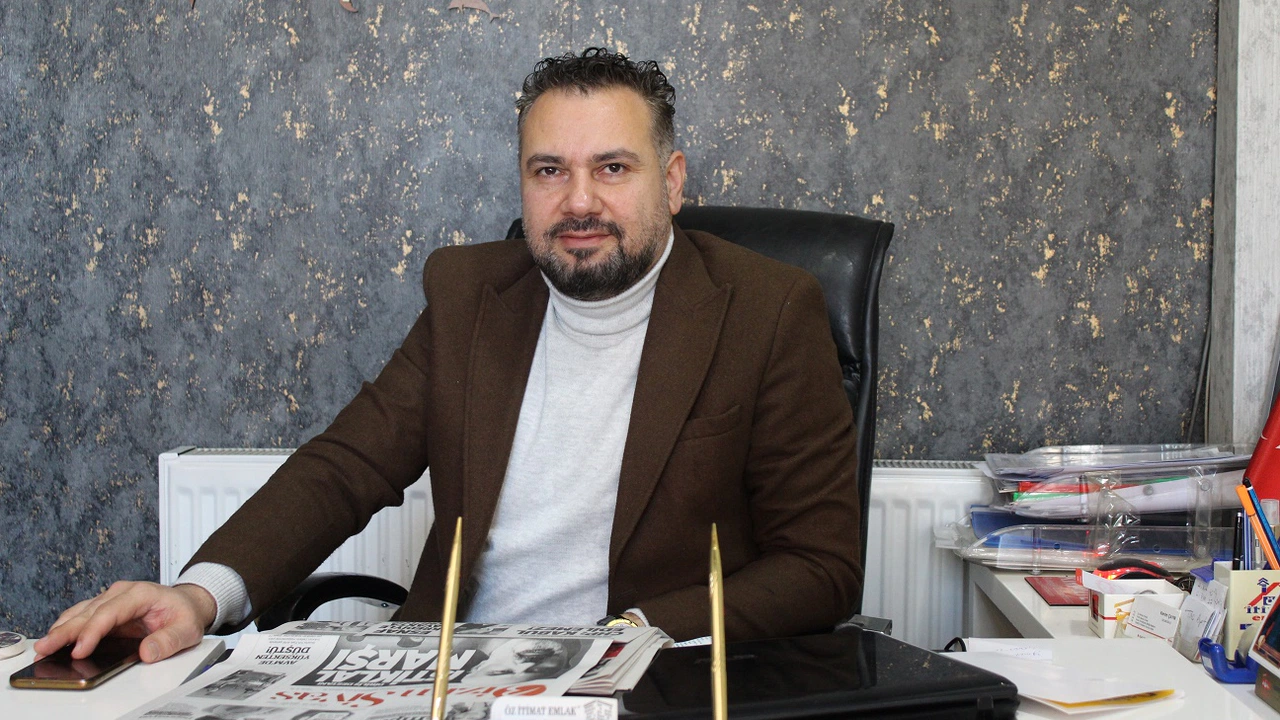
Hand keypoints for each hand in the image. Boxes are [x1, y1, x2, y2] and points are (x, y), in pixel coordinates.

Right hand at [34, 581, 216, 662]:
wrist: (187, 604)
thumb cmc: (185, 613)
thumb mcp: (186, 629)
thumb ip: (168, 640)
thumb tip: (147, 652)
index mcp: (140, 594)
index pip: (110, 612)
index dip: (92, 631)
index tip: (80, 650)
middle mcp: (121, 593)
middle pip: (88, 612)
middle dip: (65, 631)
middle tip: (46, 649)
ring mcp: (111, 600)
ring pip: (80, 613)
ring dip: (61, 630)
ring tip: (43, 647)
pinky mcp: (105, 610)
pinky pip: (81, 617)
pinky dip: (66, 628)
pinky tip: (55, 640)